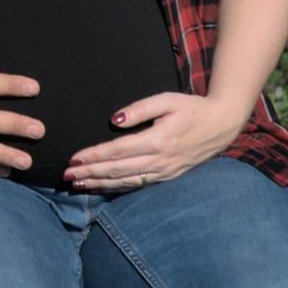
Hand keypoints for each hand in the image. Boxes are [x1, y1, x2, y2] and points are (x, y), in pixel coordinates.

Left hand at [63, 92, 245, 191]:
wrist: (221, 125)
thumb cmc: (191, 108)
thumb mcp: (166, 100)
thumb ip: (139, 109)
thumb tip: (114, 120)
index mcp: (158, 140)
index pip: (118, 151)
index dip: (94, 156)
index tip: (73, 159)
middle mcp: (160, 160)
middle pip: (118, 170)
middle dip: (90, 173)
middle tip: (66, 176)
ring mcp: (164, 171)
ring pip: (126, 181)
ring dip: (100, 184)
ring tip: (78, 185)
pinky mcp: (167, 176)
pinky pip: (138, 185)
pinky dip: (117, 188)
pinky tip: (102, 188)